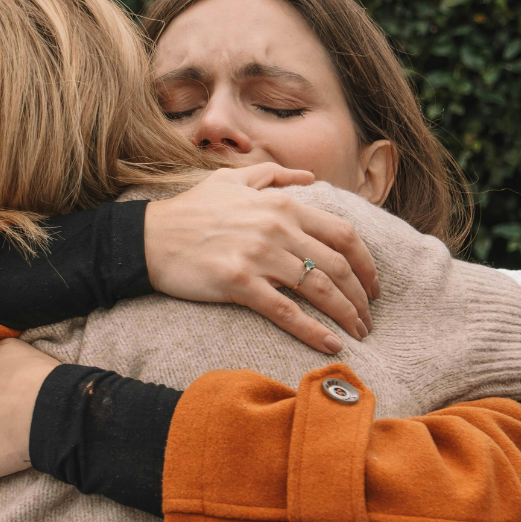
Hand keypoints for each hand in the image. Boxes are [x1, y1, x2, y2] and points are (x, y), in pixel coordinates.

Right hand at [144, 165, 379, 353]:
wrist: (148, 238)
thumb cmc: (190, 210)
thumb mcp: (232, 179)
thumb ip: (274, 175)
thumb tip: (309, 177)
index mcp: (282, 205)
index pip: (343, 234)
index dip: (365, 263)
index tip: (372, 285)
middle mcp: (277, 228)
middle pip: (338, 266)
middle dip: (362, 296)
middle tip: (369, 317)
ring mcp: (259, 256)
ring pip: (320, 290)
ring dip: (347, 315)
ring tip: (358, 334)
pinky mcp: (240, 284)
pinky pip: (287, 312)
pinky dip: (315, 332)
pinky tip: (332, 346)